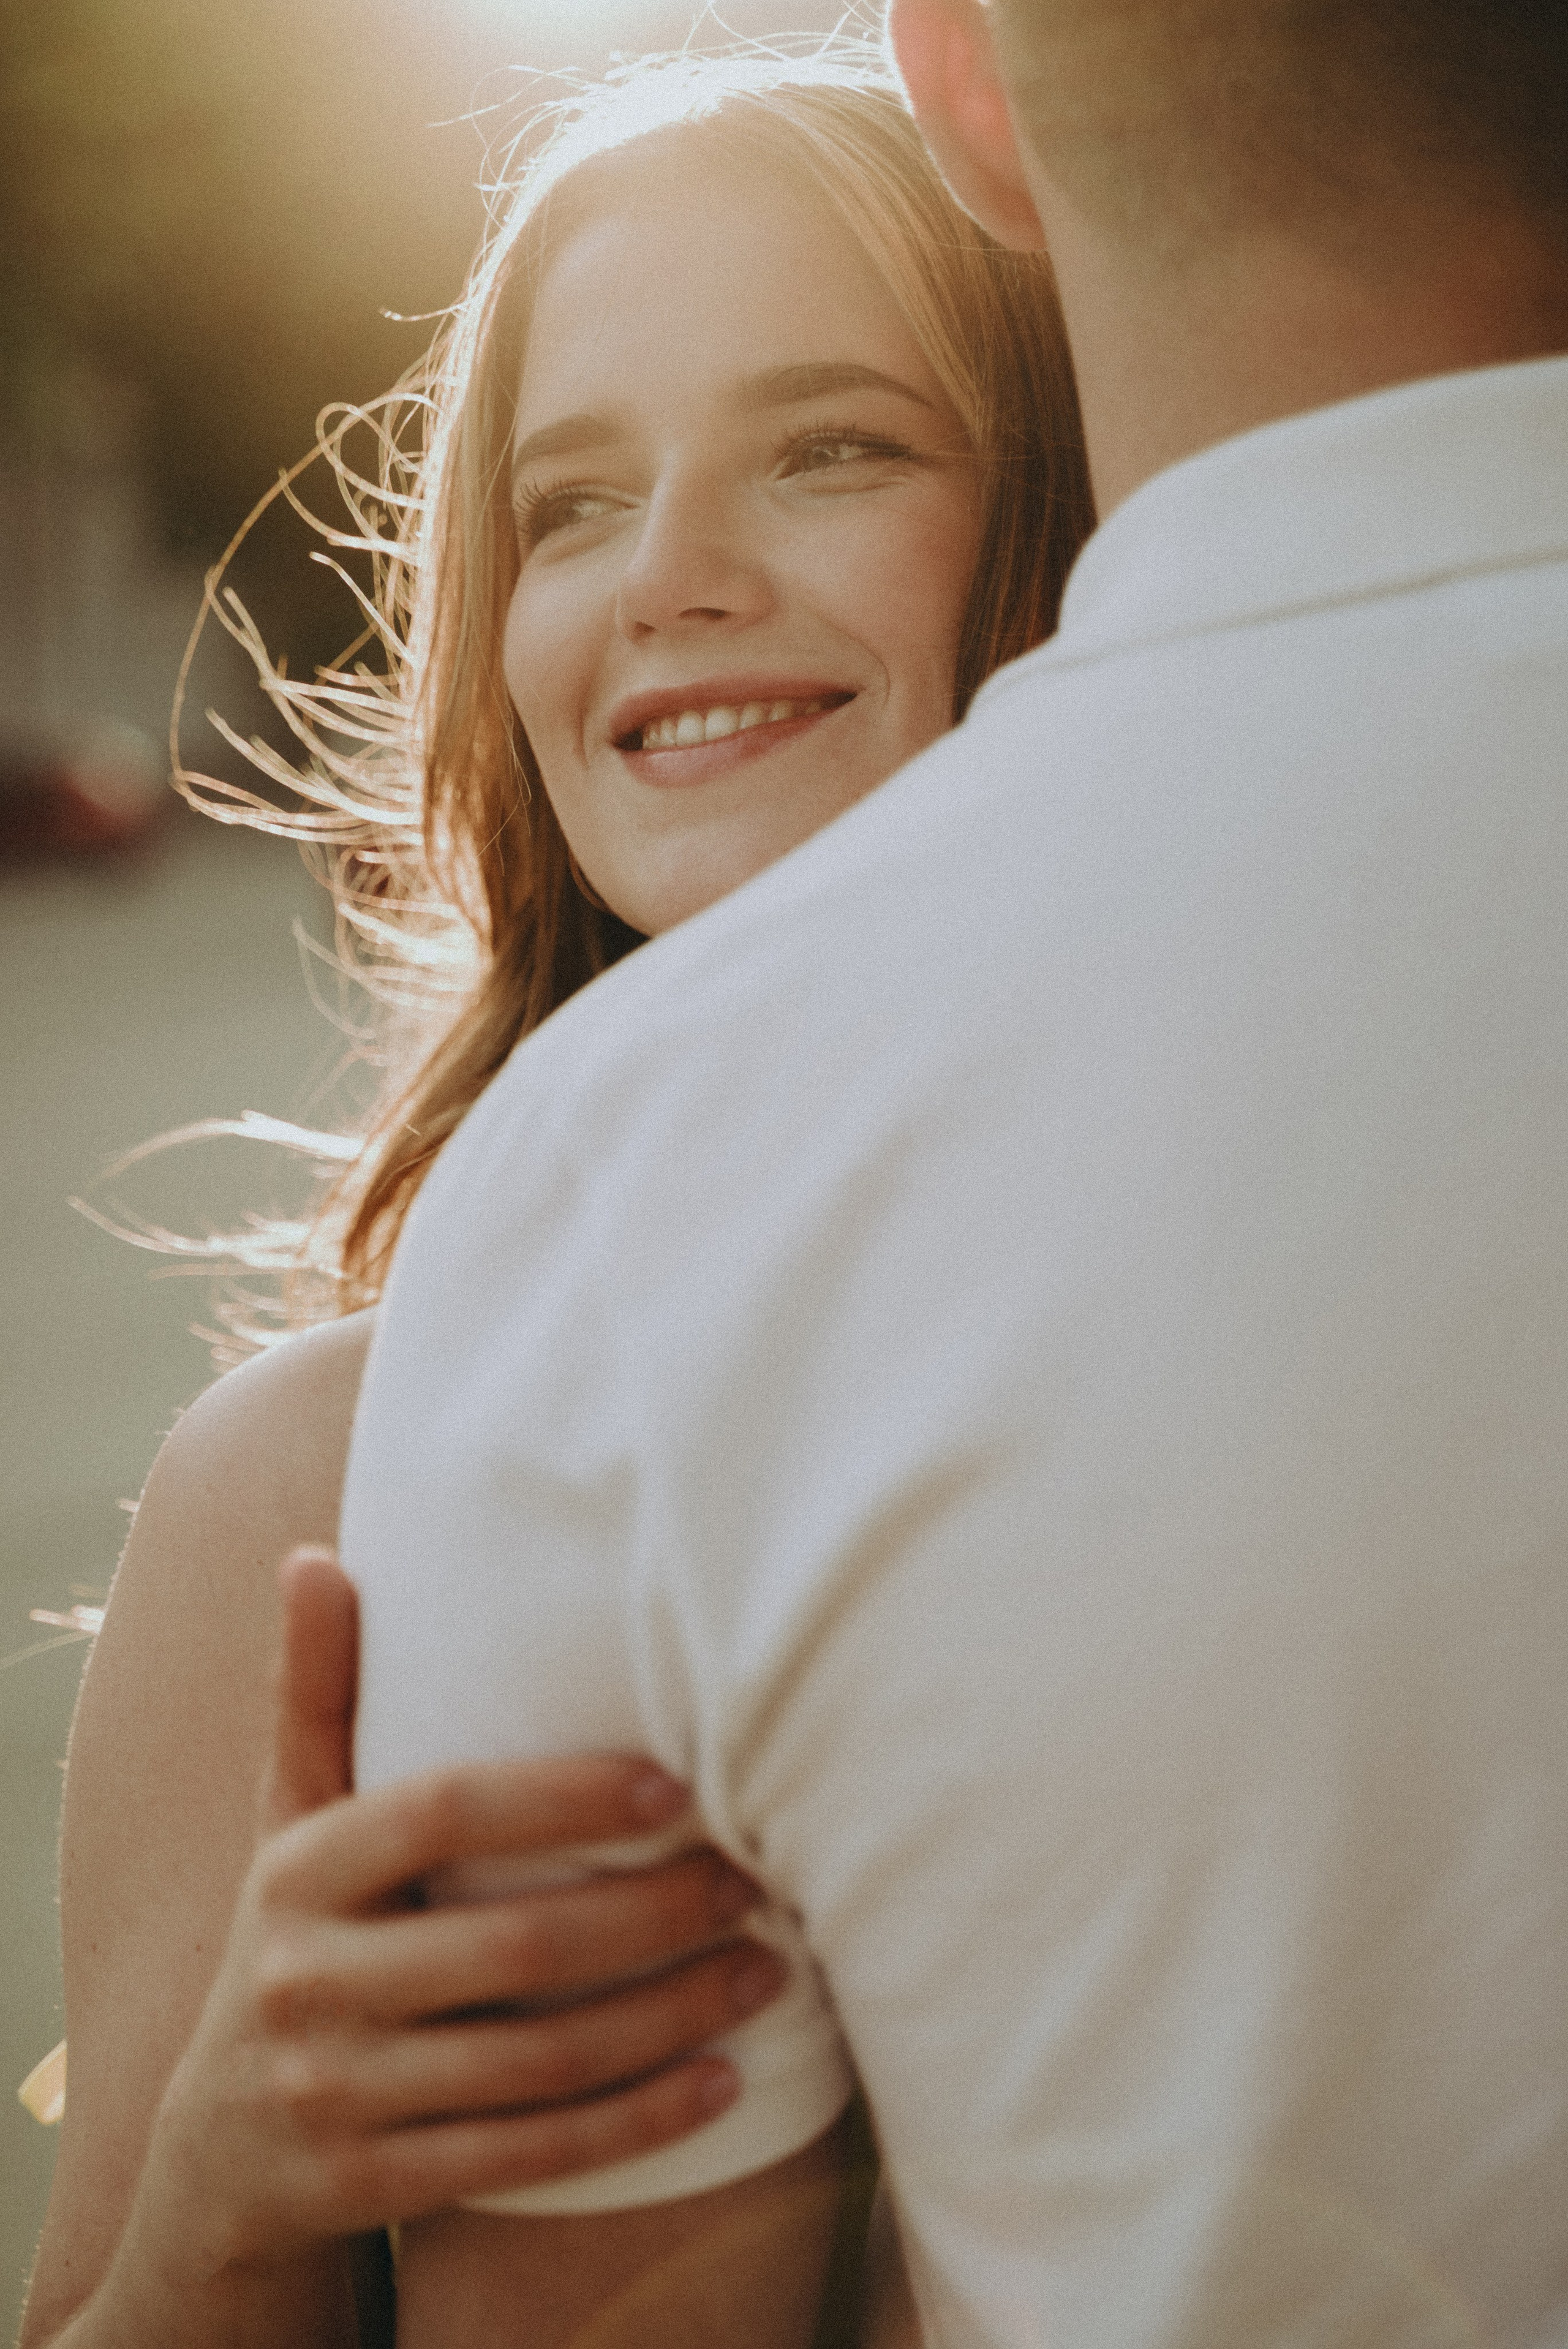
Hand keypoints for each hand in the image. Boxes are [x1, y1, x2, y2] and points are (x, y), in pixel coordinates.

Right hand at [136, 1548, 782, 2282]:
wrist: (216, 2154)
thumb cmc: (299, 1940)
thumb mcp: (289, 1823)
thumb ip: (317, 1696)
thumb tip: (316, 1555)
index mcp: (298, 1871)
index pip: (442, 1812)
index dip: (562, 1797)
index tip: (676, 1785)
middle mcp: (307, 1982)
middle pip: (514, 1945)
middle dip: (653, 1916)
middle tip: (754, 1881)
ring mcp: (336, 2096)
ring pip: (538, 2060)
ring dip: (671, 2016)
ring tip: (768, 1969)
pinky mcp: (373, 2188)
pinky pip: (532, 2154)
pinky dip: (637, 2122)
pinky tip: (724, 2082)